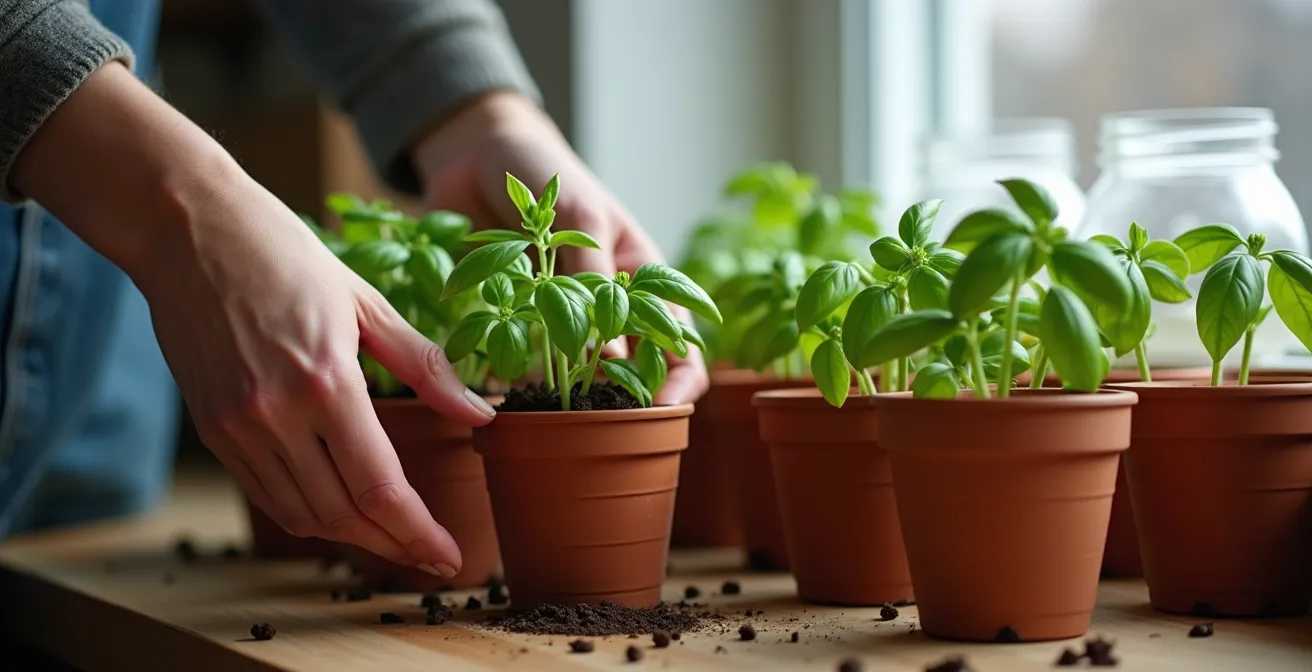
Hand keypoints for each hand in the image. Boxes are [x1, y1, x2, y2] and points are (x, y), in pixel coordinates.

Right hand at [12, 63, 493, 574]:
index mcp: (326, 380)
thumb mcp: (367, 301)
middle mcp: (277, 414)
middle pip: (344, 516)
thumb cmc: (285, 254)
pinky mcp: (212, 429)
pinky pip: (267, 495)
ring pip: (302, 516)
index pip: (380, 489)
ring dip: (352, 537)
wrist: (186, 229)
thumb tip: (481, 413)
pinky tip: (339, 509)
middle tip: (431, 556)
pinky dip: (308, 514)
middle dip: (394, 546)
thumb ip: (427, 365)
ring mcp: (237, 426)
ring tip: (392, 536)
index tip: (449, 557)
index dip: (419, 534)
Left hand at [414, 92, 708, 403]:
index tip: (658, 413)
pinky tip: (508, 391)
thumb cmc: (545, 171)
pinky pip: (526, 362)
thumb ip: (593, 278)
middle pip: (632, 371)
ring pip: (579, 375)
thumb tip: (611, 354)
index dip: (678, 384)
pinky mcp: (519, 319)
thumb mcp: (580, 215)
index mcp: (642, 277)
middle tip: (598, 424)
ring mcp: (564, 314)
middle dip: (621, 402)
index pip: (680, 344)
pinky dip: (521, 381)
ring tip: (550, 413)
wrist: (475, 152)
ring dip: (568, 396)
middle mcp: (609, 304)